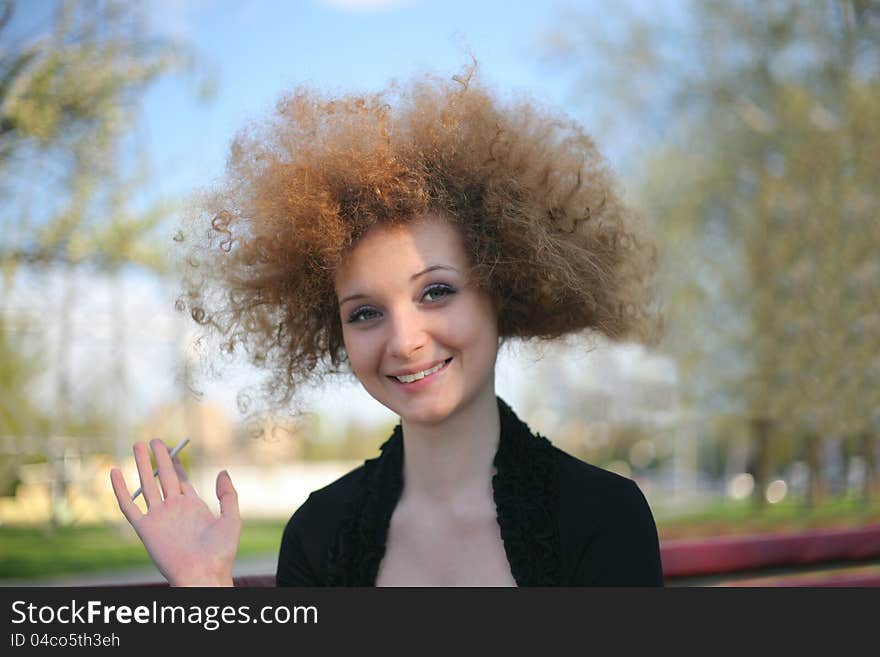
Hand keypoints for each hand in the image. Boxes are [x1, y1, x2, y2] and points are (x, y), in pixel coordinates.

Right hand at [110, 439, 241, 586]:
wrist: (203, 574)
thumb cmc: (221, 552)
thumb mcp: (232, 519)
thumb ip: (228, 495)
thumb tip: (223, 471)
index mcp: (193, 507)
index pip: (180, 480)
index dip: (176, 464)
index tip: (171, 448)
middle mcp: (174, 509)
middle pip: (163, 477)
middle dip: (158, 458)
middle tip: (153, 440)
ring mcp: (159, 518)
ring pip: (146, 485)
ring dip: (140, 465)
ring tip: (136, 444)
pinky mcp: (145, 529)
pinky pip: (129, 506)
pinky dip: (120, 490)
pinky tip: (114, 473)